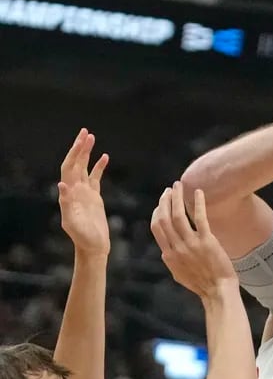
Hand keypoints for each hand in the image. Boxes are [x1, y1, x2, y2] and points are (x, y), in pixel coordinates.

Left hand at [58, 128, 109, 255]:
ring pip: (84, 167)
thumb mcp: (73, 222)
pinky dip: (99, 166)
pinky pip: (96, 177)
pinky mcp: (94, 197)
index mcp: (68, 193)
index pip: (69, 168)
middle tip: (86, 132)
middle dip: (80, 147)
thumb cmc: (83, 237)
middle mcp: (74, 190)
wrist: (93, 246)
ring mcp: (84, 192)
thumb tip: (62, 185)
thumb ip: (66, 204)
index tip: (81, 141)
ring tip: (92, 138)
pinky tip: (105, 157)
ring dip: (87, 153)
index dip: (74, 154)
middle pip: (75, 163)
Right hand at [151, 182, 237, 298]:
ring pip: (177, 215)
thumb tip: (166, 250)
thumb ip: (171, 259)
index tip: (161, 203)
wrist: (218, 291)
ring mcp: (191, 244)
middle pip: (164, 218)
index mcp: (168, 255)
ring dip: (176, 198)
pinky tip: (198, 192)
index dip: (157, 212)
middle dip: (165, 201)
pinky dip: (198, 203)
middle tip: (169, 190)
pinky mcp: (207, 241)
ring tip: (178, 186)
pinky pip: (200, 218)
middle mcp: (176, 248)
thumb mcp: (179, 274)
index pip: (156, 227)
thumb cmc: (201, 284)